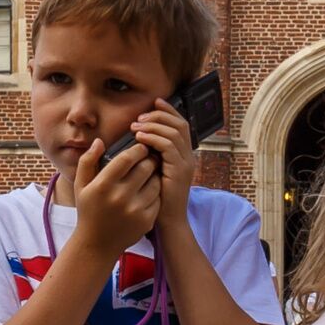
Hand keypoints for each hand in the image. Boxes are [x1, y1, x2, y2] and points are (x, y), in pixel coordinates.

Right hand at [70, 130, 162, 260]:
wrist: (97, 245)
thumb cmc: (88, 211)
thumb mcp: (81, 186)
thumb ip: (87, 161)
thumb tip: (100, 141)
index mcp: (103, 186)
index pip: (128, 158)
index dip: (138, 149)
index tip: (140, 147)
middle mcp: (120, 197)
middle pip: (146, 167)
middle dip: (149, 159)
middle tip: (149, 157)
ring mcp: (135, 210)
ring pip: (156, 181)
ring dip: (155, 174)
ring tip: (150, 173)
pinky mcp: (146, 220)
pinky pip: (158, 197)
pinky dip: (156, 191)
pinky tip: (149, 190)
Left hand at [125, 103, 197, 241]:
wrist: (167, 222)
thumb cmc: (156, 199)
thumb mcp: (154, 172)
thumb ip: (151, 155)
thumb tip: (138, 136)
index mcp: (183, 155)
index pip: (181, 125)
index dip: (169, 111)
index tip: (154, 102)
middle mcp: (188, 156)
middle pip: (179, 124)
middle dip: (159, 115)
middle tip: (140, 117)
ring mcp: (185, 163)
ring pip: (174, 132)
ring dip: (153, 125)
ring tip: (136, 126)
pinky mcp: (179, 171)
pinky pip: (167, 146)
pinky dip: (153, 138)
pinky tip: (139, 138)